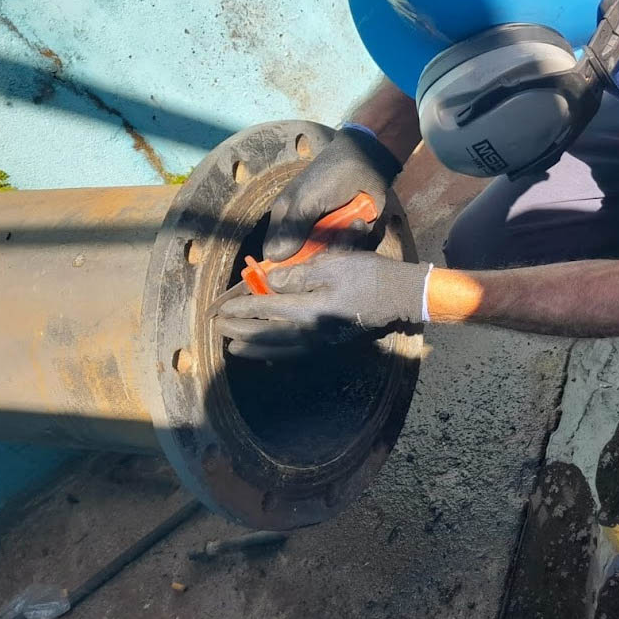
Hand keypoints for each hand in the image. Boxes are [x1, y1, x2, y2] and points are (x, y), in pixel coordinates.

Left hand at [216, 251, 431, 359]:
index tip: (221, 306)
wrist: (400, 295)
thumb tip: (269, 282)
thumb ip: (298, 275)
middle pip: (266, 332)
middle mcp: (309, 330)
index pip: (265, 307)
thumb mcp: (332, 264)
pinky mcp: (330, 343)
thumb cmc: (368, 274)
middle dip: (240, 329)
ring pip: (278, 347)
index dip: (241, 306)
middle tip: (217, 327)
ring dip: (253, 347)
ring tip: (233, 346)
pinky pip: (295, 353)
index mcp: (308, 308)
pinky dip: (276, 354)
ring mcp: (320, 340)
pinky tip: (267, 354)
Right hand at [264, 127, 401, 261]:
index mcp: (286, 221)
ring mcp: (327, 236)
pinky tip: (360, 223)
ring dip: (340, 245)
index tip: (294, 272)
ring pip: (328, 259)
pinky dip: (356, 240)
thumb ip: (292, 229)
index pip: (275, 253)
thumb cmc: (327, 177)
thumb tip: (273, 258)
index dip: (281, 266)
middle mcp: (305, 233)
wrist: (365, 164)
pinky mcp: (348, 237)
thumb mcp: (305, 200)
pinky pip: (350, 251)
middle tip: (330, 239)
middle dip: (317, 256)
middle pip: (304, 261)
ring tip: (350, 222)